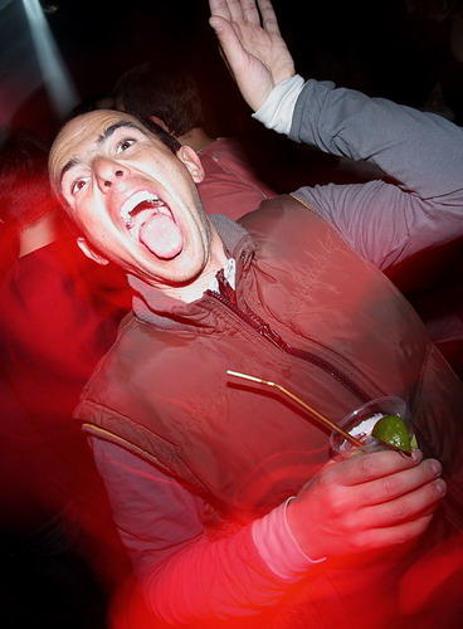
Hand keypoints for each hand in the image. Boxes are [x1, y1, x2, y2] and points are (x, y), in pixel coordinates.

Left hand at [209, 0, 294, 110]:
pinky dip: (266, 6)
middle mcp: (243, 37)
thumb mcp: (238, 63)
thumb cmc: (254, 86)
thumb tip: (213, 18)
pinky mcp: (274, 39)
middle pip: (234, 8)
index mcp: (231, 42)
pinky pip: (269, 18)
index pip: (221, 14)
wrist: (278, 96)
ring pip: (250, 9)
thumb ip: (227, 39)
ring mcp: (258, 37)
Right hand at [287, 450, 445, 559]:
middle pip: (391, 487)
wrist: (302, 532)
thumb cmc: (317, 496)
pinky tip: (428, 509)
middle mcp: (345, 503)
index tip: (415, 453)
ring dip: (425, 496)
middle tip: (433, 467)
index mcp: (335, 480)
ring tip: (438, 485)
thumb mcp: (328, 470)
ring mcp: (356, 525)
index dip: (398, 458)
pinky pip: (400, 533)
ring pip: (400, 510)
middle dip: (419, 475)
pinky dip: (419, 520)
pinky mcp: (366, 543)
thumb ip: (354, 456)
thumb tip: (386, 443)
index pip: (371, 466)